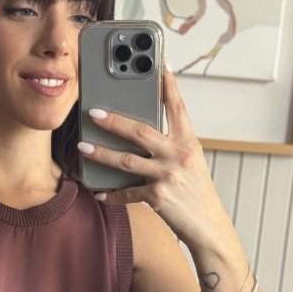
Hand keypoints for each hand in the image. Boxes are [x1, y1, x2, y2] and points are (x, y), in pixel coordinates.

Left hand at [79, 66, 231, 249]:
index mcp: (188, 143)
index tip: (160, 64)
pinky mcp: (158, 196)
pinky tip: (99, 191)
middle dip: (114, 120)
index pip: (177, 108)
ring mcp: (168, 175)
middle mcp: (178, 155)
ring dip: (101, 153)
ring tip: (84, 147)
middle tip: (94, 112)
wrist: (209, 227)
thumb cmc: (197, 195)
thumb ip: (171, 147)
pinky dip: (111, 193)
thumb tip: (142, 135)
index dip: (169, 85)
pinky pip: (127, 192)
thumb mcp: (191, 164)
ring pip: (126, 160)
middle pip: (140, 131)